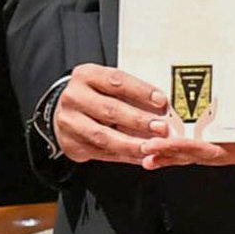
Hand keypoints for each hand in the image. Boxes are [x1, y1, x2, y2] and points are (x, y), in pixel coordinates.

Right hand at [52, 65, 170, 164]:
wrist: (68, 113)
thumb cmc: (97, 97)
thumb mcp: (111, 87)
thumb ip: (135, 96)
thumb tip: (166, 111)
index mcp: (87, 76)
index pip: (116, 81)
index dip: (141, 91)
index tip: (161, 101)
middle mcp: (74, 97)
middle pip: (110, 110)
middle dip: (139, 120)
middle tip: (162, 128)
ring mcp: (70, 121)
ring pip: (103, 136)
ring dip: (132, 144)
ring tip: (152, 147)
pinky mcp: (71, 143)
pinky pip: (101, 152)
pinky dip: (124, 156)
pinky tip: (141, 157)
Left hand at [138, 64, 234, 170]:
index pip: (216, 152)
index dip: (188, 150)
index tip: (164, 145)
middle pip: (202, 156)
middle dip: (173, 154)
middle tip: (145, 151)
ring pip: (200, 151)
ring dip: (174, 152)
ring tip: (147, 152)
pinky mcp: (231, 132)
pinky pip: (204, 140)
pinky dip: (183, 141)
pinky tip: (165, 138)